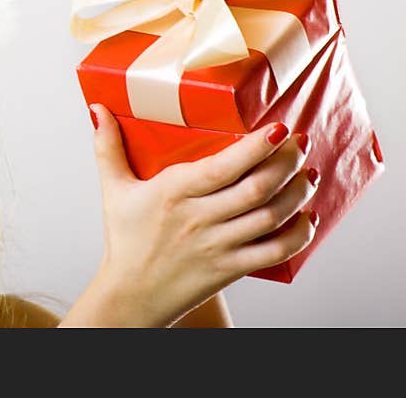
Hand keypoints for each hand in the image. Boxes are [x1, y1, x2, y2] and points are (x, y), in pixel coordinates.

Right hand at [87, 103, 318, 326]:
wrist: (130, 295)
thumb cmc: (125, 240)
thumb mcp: (113, 190)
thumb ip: (107, 147)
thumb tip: (97, 109)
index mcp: (172, 193)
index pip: (222, 167)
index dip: (255, 148)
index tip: (277, 128)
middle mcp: (198, 219)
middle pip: (255, 189)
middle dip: (286, 162)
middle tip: (300, 141)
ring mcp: (217, 246)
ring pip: (270, 217)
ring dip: (297, 193)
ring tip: (308, 172)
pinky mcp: (230, 269)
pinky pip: (274, 252)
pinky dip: (298, 235)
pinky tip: (307, 217)